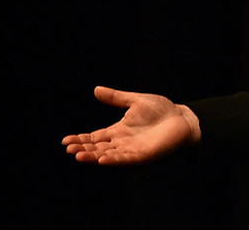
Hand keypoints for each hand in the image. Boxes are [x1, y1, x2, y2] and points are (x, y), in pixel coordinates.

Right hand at [62, 86, 200, 164]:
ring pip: (108, 156)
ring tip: (78, 155)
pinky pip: (125, 159)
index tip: (66, 140)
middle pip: (97, 148)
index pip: (94, 137)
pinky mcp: (143, 155)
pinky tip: (102, 159)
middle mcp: (122, 142)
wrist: (182, 117)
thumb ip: (116, 97)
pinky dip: (114, 160)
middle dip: (82, 148)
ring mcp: (131, 150)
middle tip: (69, 148)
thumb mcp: (135, 101)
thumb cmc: (161, 109)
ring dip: (93, 156)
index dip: (80, 139)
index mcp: (118, 130)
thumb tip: (96, 89)